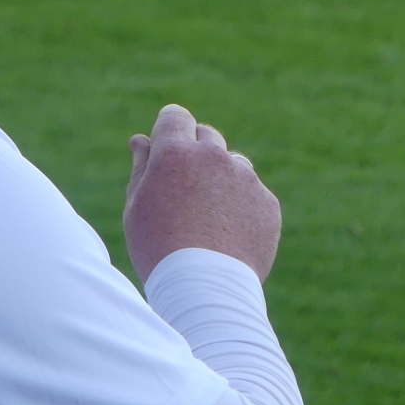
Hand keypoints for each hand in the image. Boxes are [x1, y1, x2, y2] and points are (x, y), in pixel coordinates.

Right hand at [123, 104, 281, 284]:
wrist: (205, 289)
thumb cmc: (158, 247)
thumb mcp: (137, 206)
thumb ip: (142, 167)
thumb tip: (141, 140)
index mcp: (176, 152)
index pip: (175, 116)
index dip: (169, 129)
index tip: (167, 145)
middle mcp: (214, 156)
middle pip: (206, 135)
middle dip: (195, 152)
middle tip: (184, 187)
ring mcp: (245, 179)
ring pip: (233, 164)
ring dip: (221, 178)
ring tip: (207, 217)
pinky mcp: (267, 203)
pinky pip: (253, 194)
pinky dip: (241, 206)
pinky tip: (227, 234)